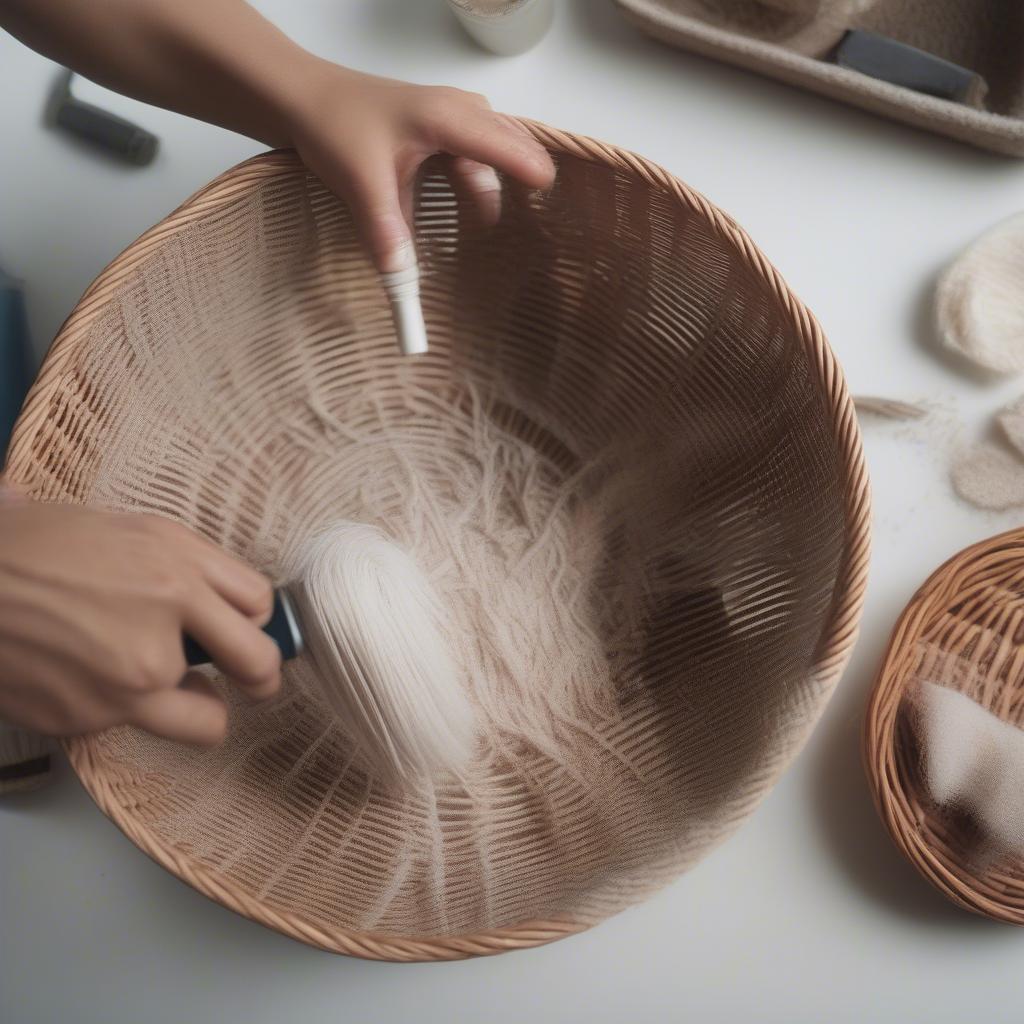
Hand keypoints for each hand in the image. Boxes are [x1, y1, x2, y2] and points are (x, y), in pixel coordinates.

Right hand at [0, 496, 279, 745]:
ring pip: (209, 720)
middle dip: (260, 675)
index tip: (245, 627)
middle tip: (251, 680)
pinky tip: (87, 679)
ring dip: (197, 708)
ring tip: (166, 688)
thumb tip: (223, 593)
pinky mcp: (92, 720)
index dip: (255, 618)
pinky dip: (122, 711)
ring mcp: (131, 679)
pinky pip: (136, 725)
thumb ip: (181, 561)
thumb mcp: (120, 527)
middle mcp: (165, 624)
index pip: (260, 603)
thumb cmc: (27, 546)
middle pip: (259, 664)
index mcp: (175, 564)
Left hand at [282, 63, 556, 271]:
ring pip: (490, 151)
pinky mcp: (437, 129)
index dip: (529, 168)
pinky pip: (473, 153)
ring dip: (490, 187)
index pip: (503, 143)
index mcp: (445, 118)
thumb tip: (404, 281)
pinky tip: (470, 209)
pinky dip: (477, 179)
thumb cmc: (332, 123)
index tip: (551, 193)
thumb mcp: (360, 182)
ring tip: (486, 227)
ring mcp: (448, 116)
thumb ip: (385, 232)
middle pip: (506, 145)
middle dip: (518, 179)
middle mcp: (456, 110)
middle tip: (530, 223)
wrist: (301, 97)